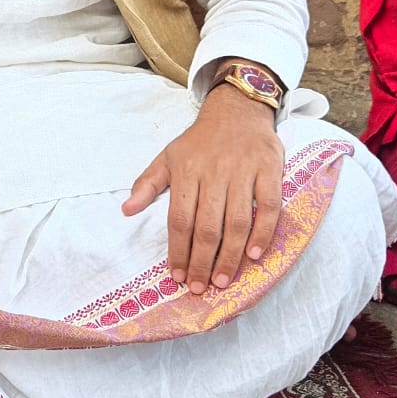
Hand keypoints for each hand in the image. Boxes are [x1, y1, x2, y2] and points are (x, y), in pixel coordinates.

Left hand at [122, 87, 282, 292]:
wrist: (237, 109)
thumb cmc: (200, 141)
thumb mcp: (168, 157)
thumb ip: (147, 184)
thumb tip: (126, 209)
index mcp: (186, 170)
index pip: (180, 218)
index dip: (178, 250)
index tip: (178, 276)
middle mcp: (214, 172)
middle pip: (207, 226)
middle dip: (203, 261)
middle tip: (202, 288)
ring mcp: (243, 171)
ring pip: (237, 221)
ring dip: (230, 255)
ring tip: (223, 280)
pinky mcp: (269, 169)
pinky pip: (269, 206)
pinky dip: (263, 233)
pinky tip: (254, 255)